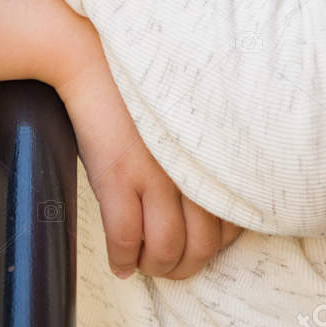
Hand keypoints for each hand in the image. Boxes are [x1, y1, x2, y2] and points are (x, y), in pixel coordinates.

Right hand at [56, 32, 243, 280]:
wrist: (93, 59)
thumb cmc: (141, 89)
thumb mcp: (189, 121)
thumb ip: (203, 158)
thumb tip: (206, 205)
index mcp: (211, 154)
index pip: (232, 221)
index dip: (215, 247)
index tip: (198, 248)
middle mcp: (190, 168)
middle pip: (202, 244)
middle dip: (186, 267)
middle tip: (170, 267)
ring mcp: (154, 174)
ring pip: (166, 248)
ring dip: (156, 267)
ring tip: (146, 265)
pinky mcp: (117, 176)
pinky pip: (126, 238)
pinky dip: (124, 259)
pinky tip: (121, 264)